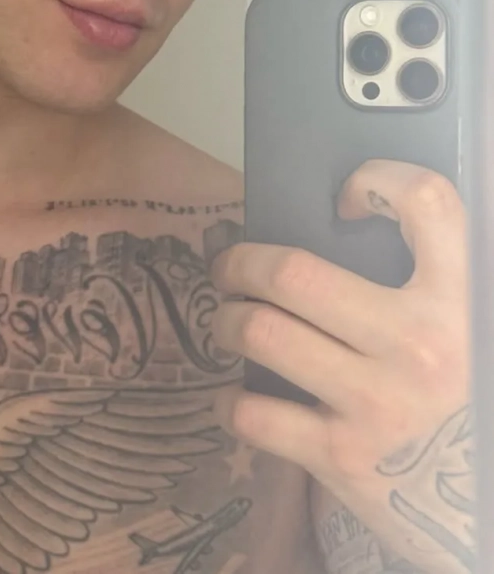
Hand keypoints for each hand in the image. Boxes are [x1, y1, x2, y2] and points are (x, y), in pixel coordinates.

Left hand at [210, 160, 473, 573]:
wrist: (482, 514)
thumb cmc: (460, 405)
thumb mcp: (464, 332)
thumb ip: (429, 282)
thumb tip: (343, 223)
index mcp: (460, 303)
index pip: (428, 204)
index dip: (376, 180)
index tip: (345, 200)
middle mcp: (421, 348)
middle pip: (293, 274)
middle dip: (241, 263)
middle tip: (229, 269)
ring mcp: (378, 405)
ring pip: (259, 332)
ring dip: (226, 321)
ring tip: (230, 323)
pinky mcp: (344, 459)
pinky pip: (253, 413)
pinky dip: (230, 401)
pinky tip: (238, 397)